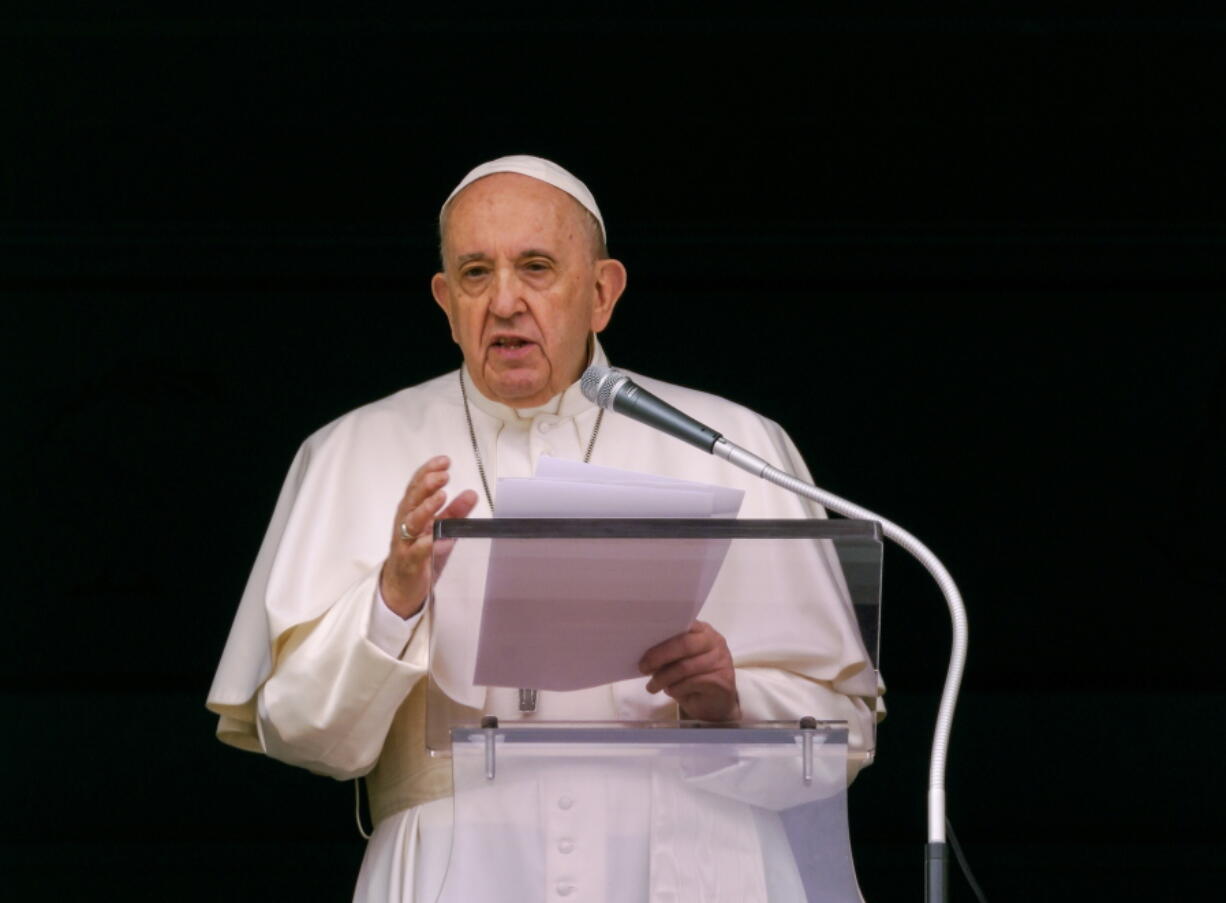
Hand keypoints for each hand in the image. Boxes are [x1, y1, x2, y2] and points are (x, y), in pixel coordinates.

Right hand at [380, 455, 478, 617]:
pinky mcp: (408, 563)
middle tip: (443, 475)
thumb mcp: (440, 531)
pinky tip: (434, 538)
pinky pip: (416, 552)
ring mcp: (405, 544)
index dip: (429, 472)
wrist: (401, 589)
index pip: (417, 487)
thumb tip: (471, 493)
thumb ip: (455, 512)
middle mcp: (405, 525)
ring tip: (441, 496)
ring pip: (411, 522)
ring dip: (426, 508)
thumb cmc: (420, 555)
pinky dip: (424, 544)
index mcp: (412, 513)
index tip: (444, 461)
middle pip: (412, 500)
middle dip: (427, 485)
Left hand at [638, 621, 740, 721]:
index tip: (643, 642)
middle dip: (659, 656)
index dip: (663, 632)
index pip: (684, 623)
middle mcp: (714, 641)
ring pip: (685, 667)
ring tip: (652, 686)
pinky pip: (691, 683)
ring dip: (663, 678)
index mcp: (702, 630)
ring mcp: (720, 660)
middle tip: (643, 667)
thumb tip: (645, 653)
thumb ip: (670, 651)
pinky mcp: (722, 680)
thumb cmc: (694, 677)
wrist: (716, 702)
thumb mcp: (680, 660)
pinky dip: (675, 689)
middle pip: (684, 644)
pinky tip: (670, 691)